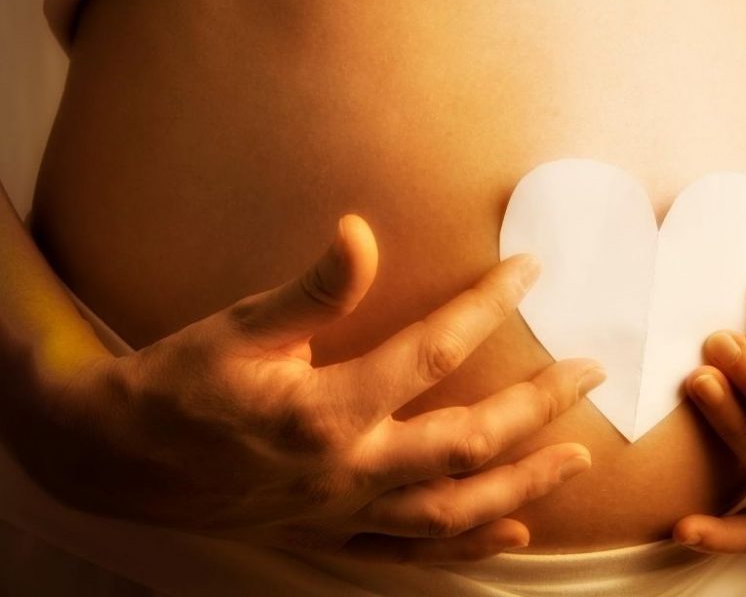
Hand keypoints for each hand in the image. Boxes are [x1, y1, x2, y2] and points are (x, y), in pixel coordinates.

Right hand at [30, 215, 604, 561]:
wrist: (114, 458)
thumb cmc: (174, 384)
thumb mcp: (236, 327)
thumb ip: (310, 289)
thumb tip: (361, 234)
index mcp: (325, 410)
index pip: (432, 352)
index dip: (488, 306)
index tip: (530, 271)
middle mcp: (346, 470)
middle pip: (469, 442)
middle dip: (538, 405)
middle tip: (590, 371)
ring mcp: (342, 512)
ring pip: (454, 509)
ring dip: (524, 483)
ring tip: (577, 456)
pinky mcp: (330, 534)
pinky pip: (411, 552)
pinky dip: (467, 543)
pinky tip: (511, 531)